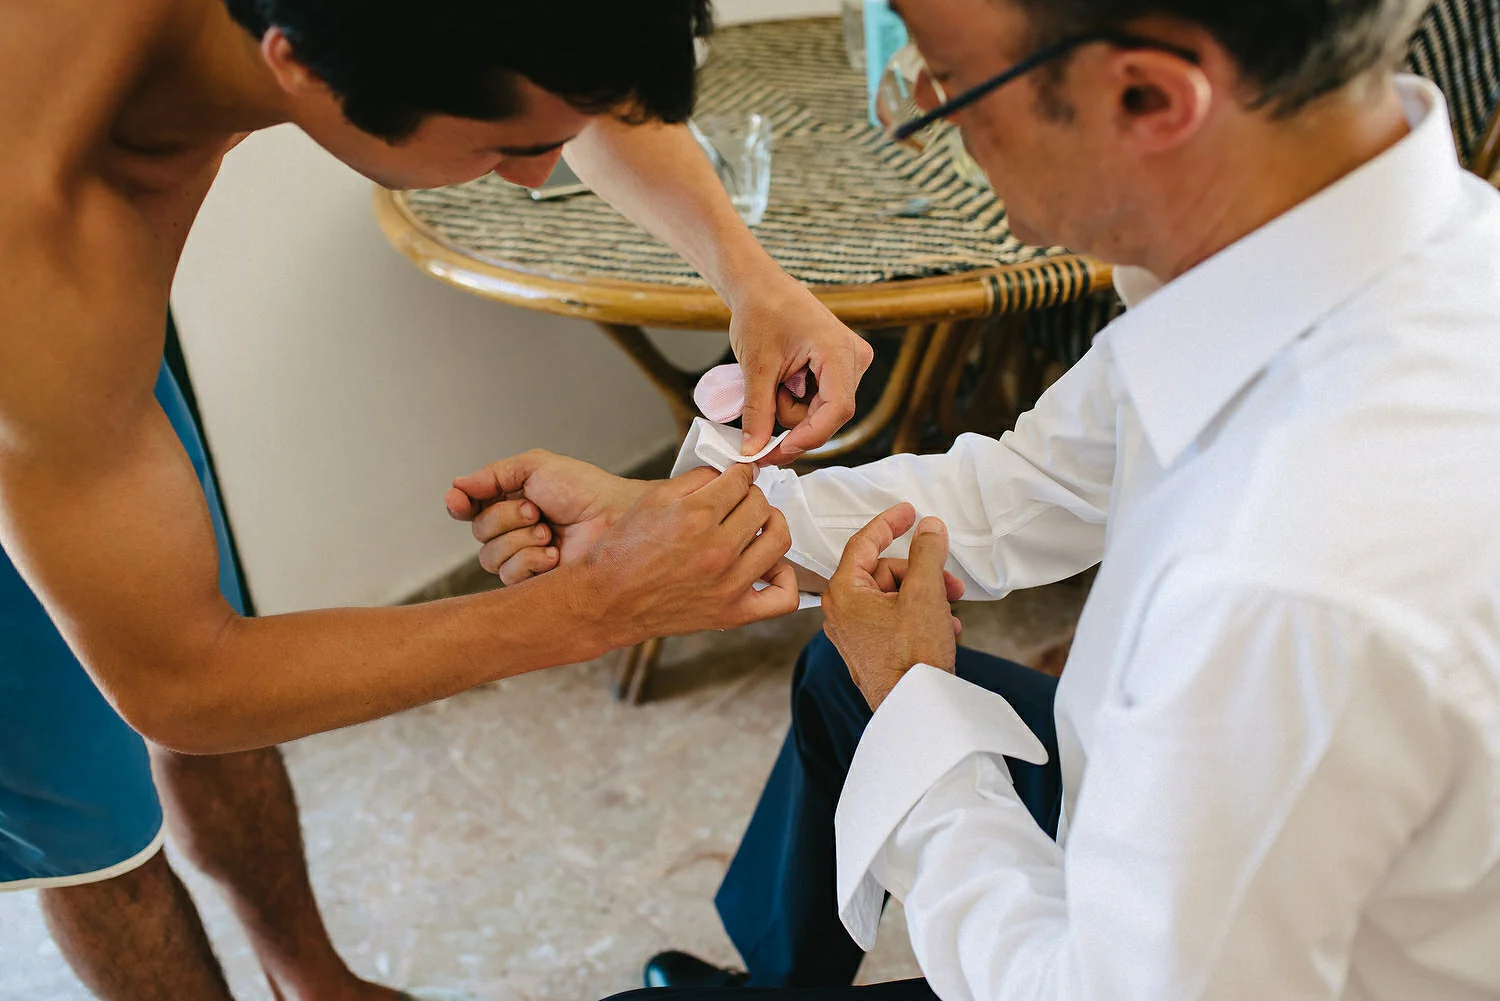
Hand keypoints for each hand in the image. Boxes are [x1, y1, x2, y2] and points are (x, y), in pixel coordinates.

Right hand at [447, 450, 645, 584]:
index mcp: (511, 500)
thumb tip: (456, 484)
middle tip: (536, 511)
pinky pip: (509, 577)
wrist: (615, 519)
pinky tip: (555, 553)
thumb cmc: (584, 490)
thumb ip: (493, 475)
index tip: (458, 501)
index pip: (470, 508)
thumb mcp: (535, 467)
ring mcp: (524, 557)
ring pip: (490, 557)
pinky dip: (531, 560)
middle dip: (505, 518)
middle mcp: (514, 530)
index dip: (459, 505)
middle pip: (478, 533)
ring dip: (520, 540)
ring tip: (550, 532)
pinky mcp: (535, 582)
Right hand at [578, 463, 798, 644]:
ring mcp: (729, 584)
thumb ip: (695, 480)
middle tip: (740, 500)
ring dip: (771, 525)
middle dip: (752, 496)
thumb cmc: (622, 551)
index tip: (736, 477)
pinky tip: (769, 567)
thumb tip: (728, 473)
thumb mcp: (652, 500)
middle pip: (762, 506)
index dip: (739, 474)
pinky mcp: (732, 613)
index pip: (741, 480)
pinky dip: (784, 579)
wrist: (604, 601)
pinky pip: (782, 598)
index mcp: (696, 517)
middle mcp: (717, 550)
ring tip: (756, 526)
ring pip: (778, 540)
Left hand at [728, 279, 873, 464]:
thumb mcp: (756, 367)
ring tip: (774, 379)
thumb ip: (758, 412)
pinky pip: (821, 401)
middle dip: (793, 421)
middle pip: (829, 415)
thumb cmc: (761, 312)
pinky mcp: (841, 368)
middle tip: (762, 410)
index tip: (775, 452)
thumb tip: (753, 452)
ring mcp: (850, 363)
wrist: (761, 287)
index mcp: (839, 352)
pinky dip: (797, 399)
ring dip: (792, 408)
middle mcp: (854, 358)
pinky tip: (784, 379)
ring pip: (822, 412)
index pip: (836, 411)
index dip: (807, 438)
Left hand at [822, 504, 965, 710]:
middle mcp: (841, 613)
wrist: (916, 712)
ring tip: (951, 610)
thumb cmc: (913, 657)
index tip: (909, 512)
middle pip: (884, 572)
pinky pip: (894, 620)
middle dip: (921, 572)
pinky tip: (945, 629)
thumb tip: (929, 528)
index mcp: (844, 593)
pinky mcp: (870, 652)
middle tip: (951, 582)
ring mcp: (854, 635)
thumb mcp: (925, 594)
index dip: (889, 523)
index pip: (863, 543)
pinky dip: (920, 617)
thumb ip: (927, 553)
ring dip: (926, 596)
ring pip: (893, 597)